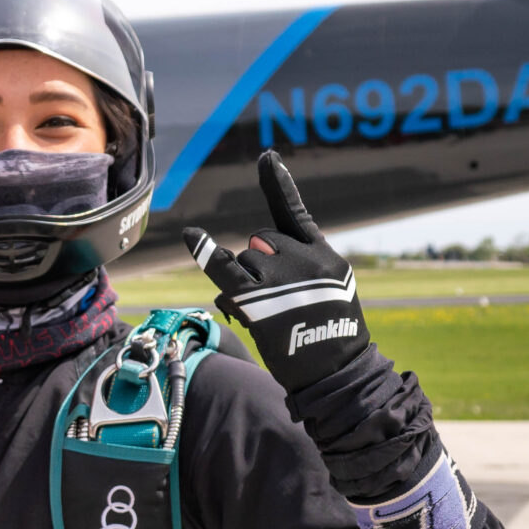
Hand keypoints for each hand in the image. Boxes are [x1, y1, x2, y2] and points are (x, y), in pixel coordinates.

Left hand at [183, 150, 369, 392]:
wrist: (337, 372)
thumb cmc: (327, 337)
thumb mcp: (327, 292)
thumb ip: (293, 268)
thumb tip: (235, 267)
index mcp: (323, 254)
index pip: (293, 212)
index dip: (277, 183)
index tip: (266, 157)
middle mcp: (303, 257)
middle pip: (260, 240)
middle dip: (259, 264)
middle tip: (279, 300)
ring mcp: (280, 276)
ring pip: (244, 258)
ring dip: (247, 282)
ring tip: (273, 313)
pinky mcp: (258, 298)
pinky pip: (223, 268)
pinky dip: (205, 252)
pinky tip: (191, 235)